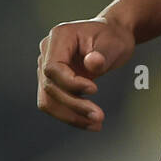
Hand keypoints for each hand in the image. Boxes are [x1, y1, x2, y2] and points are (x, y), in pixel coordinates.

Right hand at [37, 15, 134, 129]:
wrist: (113, 36)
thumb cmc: (113, 37)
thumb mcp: (113, 44)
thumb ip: (102, 54)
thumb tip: (92, 63)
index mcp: (59, 37)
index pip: (52, 67)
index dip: (70, 83)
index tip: (94, 90)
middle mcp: (47, 51)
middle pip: (50, 86)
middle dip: (74, 105)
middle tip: (99, 116)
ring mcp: (46, 67)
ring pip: (48, 100)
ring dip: (71, 116)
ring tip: (96, 124)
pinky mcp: (53, 82)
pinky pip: (56, 103)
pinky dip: (72, 115)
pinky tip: (90, 123)